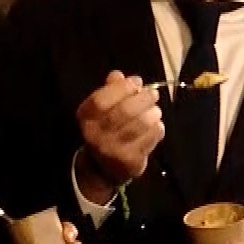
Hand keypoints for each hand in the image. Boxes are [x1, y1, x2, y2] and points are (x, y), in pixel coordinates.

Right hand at [75, 72, 164, 201]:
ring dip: (153, 114)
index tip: (136, 82)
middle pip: (124, 111)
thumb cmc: (107, 130)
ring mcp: (112, 149)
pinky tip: (156, 126)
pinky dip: (157, 129)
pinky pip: (151, 138)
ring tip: (155, 111)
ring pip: (140, 125)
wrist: (103, 167)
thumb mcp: (103, 110)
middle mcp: (95, 135)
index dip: (121, 88)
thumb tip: (117, 75)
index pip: (101, 100)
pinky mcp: (130, 160)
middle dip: (143, 99)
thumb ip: (110, 91)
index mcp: (86, 118)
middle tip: (153, 95)